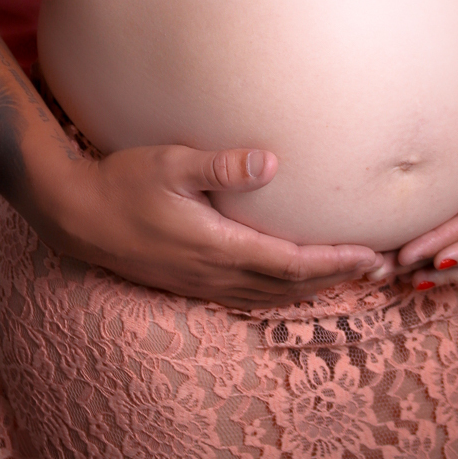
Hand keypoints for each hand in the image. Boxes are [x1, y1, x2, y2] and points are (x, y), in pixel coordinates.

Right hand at [31, 141, 392, 310]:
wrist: (77, 215)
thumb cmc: (123, 181)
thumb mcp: (171, 162)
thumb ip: (222, 165)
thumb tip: (272, 163)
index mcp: (219, 247)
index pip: (293, 264)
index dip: (336, 262)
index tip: (373, 256)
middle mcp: (216, 273)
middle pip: (291, 287)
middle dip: (338, 278)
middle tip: (381, 268)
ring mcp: (202, 282)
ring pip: (271, 296)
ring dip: (313, 288)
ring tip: (348, 276)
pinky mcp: (190, 281)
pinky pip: (249, 296)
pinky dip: (281, 292)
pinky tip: (289, 282)